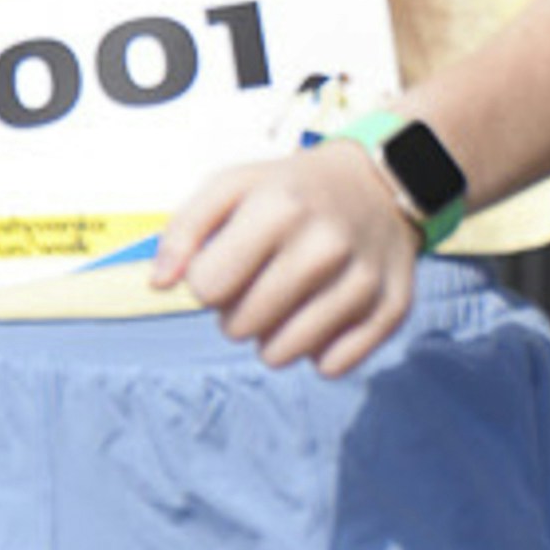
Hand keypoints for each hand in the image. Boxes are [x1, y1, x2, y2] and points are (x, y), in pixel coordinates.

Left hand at [157, 136, 429, 375]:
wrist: (379, 183)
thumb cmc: (290, 189)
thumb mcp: (230, 186)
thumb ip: (183, 230)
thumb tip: (159, 284)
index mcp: (280, 208)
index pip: (207, 287)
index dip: (207, 280)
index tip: (227, 262)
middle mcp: (326, 246)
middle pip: (240, 327)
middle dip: (236, 312)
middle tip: (258, 281)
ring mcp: (363, 281)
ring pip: (281, 355)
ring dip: (272, 337)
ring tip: (286, 299)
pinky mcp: (391, 311)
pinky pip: (330, 367)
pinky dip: (318, 350)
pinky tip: (323, 313)